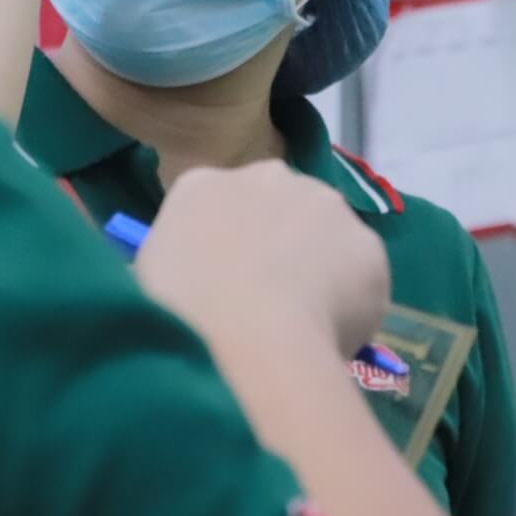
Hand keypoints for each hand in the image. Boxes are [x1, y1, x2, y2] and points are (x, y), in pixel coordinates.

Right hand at [136, 161, 389, 360]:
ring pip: (325, 238)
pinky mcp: (367, 242)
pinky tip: (332, 338)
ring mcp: (323, 203)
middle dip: (278, 247)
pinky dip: (352, 304)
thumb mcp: (148, 280)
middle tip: (268, 305)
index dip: (225, 248)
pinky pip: (360, 277)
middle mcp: (266, 177)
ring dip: (319, 270)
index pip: (217, 206)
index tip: (225, 286)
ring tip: (303, 328)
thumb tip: (196, 281)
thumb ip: (178, 263)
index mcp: (201, 186)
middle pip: (277, 208)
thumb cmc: (178, 313)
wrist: (247, 336)